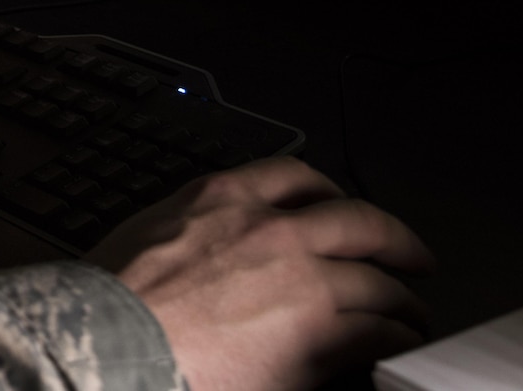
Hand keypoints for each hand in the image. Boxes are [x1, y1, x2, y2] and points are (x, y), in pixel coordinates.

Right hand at [87, 158, 433, 390]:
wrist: (111, 343)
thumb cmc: (114, 303)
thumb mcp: (152, 237)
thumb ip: (197, 234)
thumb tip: (215, 253)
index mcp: (223, 198)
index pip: (295, 176)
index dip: (330, 193)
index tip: (339, 204)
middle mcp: (271, 230)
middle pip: (358, 221)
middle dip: (393, 239)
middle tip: (411, 255)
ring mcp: (301, 279)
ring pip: (377, 281)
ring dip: (401, 300)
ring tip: (410, 316)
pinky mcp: (320, 332)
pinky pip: (379, 330)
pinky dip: (395, 337)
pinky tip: (397, 344)